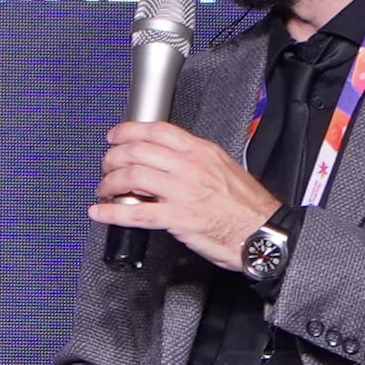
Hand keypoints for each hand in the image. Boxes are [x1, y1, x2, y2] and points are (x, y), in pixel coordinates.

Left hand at [94, 119, 279, 266]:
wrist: (263, 234)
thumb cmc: (248, 205)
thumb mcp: (223, 167)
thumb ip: (196, 159)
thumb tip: (169, 157)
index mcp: (201, 152)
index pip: (157, 130)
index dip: (128, 131)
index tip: (115, 136)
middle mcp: (190, 168)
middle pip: (138, 151)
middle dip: (113, 158)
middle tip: (106, 166)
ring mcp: (183, 193)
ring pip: (133, 177)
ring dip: (110, 183)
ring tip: (105, 190)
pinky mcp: (178, 219)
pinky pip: (136, 213)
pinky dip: (112, 213)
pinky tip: (100, 213)